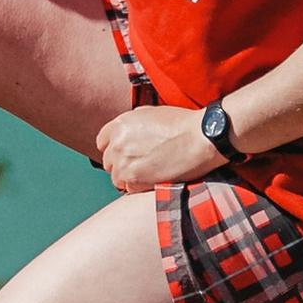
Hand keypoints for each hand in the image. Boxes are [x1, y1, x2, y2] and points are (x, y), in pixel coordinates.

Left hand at [93, 103, 224, 193]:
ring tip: (150, 174)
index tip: (127, 153)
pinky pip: (128, 189)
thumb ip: (132, 122)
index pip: (102, 142)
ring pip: (117, 178)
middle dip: (122, 164)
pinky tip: (155, 179)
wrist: (201, 138)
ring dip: (130, 178)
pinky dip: (140, 188)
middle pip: (108, 162)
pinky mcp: (134, 180)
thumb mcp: (151, 113)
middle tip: (142, 165)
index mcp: (119, 124)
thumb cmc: (182, 124)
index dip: (115, 148)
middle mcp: (117, 143)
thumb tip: (125, 131)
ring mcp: (124, 162)